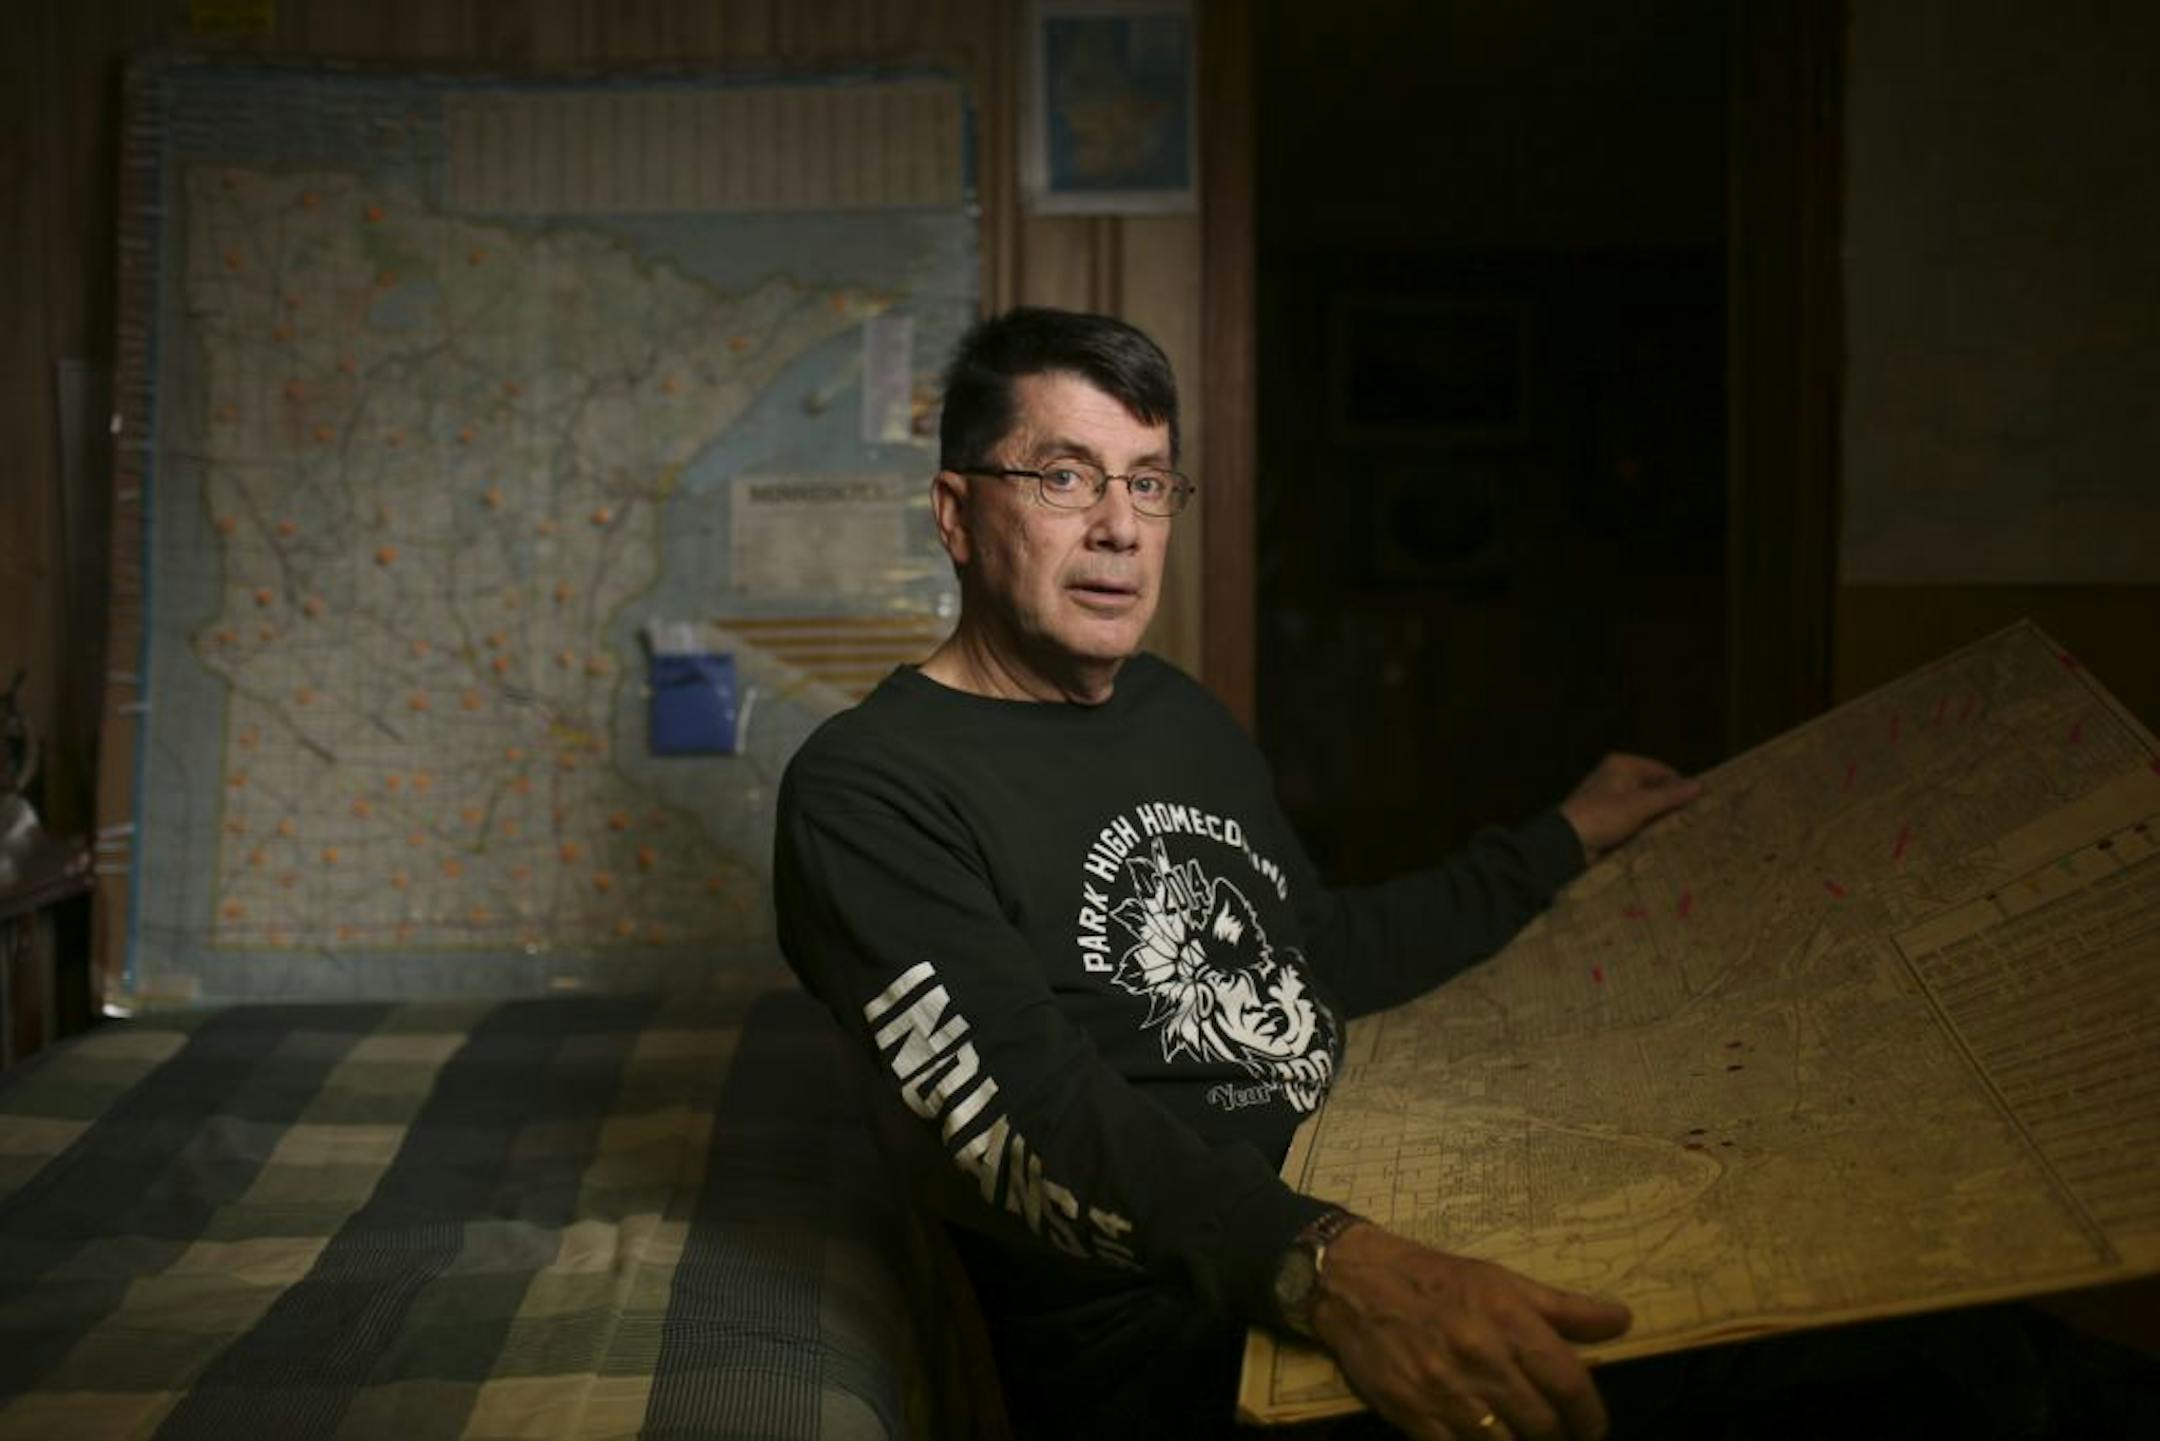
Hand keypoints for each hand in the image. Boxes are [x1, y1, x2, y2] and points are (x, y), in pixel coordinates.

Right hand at [1311, 1225, 1628, 1440]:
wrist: (1356, 1284)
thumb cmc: (1437, 1280)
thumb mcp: (1501, 1280)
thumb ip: (1564, 1308)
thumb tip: (1622, 1320)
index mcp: (1507, 1319)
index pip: (1569, 1383)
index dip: (1591, 1416)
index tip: (1593, 1428)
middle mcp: (1480, 1358)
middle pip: (1543, 1424)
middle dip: (1561, 1438)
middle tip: (1561, 1438)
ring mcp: (1445, 1392)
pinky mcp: (1413, 1415)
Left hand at [1558, 753, 1701, 862]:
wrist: (1566, 843)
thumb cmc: (1602, 816)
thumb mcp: (1640, 804)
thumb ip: (1671, 796)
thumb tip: (1701, 785)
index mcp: (1622, 765)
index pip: (1662, 770)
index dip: (1680, 785)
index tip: (1702, 802)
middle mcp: (1615, 777)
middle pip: (1653, 788)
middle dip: (1671, 803)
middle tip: (1696, 818)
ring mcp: (1610, 799)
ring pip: (1644, 806)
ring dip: (1659, 818)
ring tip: (1684, 831)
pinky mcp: (1606, 819)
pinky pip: (1633, 820)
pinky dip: (1645, 828)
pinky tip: (1661, 839)